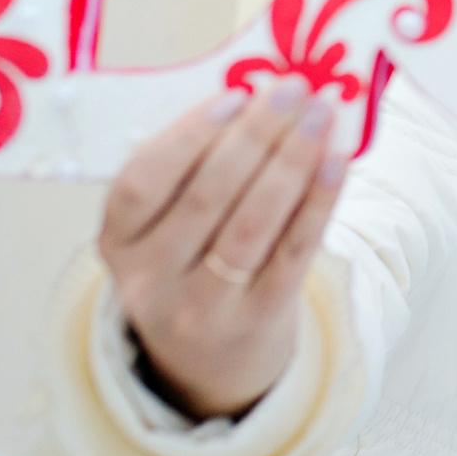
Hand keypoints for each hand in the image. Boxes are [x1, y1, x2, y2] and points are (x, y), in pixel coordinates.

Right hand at [98, 76, 348, 420]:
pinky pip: (293, 253)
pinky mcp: (255, 323)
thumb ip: (196, 169)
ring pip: (251, 224)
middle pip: (206, 196)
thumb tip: (258, 92)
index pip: (141, 183)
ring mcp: (201, 308)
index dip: (188, 135)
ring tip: (323, 115)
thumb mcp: (167, 230)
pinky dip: (319, 202)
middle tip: (296, 88)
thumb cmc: (193, 267)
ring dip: (292, 161)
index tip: (236, 95)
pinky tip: (339, 161)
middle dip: (257, 134)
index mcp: (117, 244)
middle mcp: (149, 280)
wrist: (211, 367)